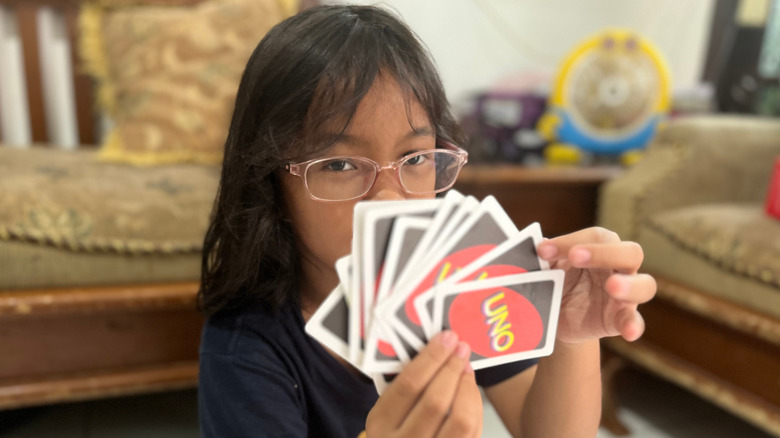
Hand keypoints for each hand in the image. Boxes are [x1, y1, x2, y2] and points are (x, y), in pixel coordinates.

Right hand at [365, 331, 481, 437]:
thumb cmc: (394, 429)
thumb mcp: (387, 410)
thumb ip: (406, 385)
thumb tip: (437, 349)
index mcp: (380, 423)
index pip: (409, 385)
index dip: (431, 358)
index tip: (445, 338)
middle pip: (436, 401)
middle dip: (452, 368)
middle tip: (461, 348)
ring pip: (460, 419)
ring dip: (467, 387)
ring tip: (466, 368)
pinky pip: (473, 431)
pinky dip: (475, 406)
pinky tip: (470, 390)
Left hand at [537, 227, 656, 343]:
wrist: (556, 316)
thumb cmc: (556, 281)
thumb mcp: (548, 268)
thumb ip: (544, 257)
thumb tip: (533, 245)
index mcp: (601, 248)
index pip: (597, 236)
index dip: (571, 240)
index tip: (544, 250)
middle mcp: (619, 268)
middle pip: (631, 252)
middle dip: (604, 253)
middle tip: (575, 258)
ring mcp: (624, 295)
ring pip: (645, 285)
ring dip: (629, 285)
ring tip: (612, 287)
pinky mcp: (621, 319)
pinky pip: (635, 321)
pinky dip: (634, 325)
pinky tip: (629, 332)